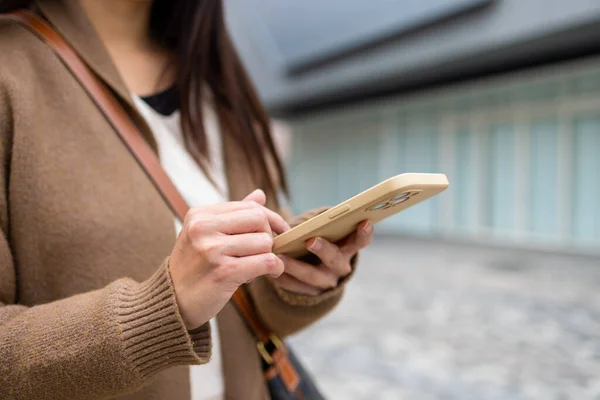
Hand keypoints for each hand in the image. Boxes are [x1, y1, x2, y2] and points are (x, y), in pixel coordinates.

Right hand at [169, 189, 288, 329]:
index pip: (249, 206)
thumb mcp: (206, 235)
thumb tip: (260, 194)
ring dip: (269, 255)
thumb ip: (234, 215)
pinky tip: (271, 273)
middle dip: (269, 236)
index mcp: (200, 215)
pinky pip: (266, 261)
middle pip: (259, 220)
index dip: (270, 218)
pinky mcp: (225, 272)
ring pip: (265, 242)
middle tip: (264, 252)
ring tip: (257, 266)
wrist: (173, 302)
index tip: (279, 231)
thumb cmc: (194, 267)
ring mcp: (213, 250)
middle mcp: (203, 228)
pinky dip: (276, 267)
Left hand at [271, 220, 373, 295]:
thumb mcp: (325, 231)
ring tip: (280, 258)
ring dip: (296, 267)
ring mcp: (326, 282)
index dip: (364, 232)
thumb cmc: (319, 239)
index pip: (361, 241)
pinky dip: (283, 278)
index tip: (364, 221)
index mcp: (348, 248)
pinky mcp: (309, 294)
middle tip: (310, 240)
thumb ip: (321, 221)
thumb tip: (283, 203)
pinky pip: (295, 287)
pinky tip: (271, 270)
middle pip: (334, 259)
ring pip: (312, 277)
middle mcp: (340, 267)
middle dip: (323, 249)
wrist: (313, 270)